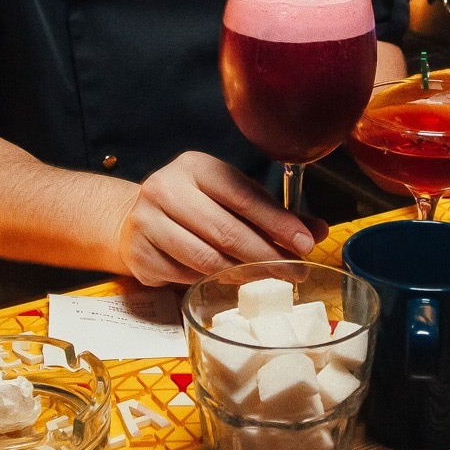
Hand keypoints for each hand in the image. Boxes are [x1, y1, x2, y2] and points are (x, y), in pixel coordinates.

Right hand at [114, 152, 328, 286]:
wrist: (134, 219)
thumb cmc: (194, 207)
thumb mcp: (229, 198)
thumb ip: (270, 213)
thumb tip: (315, 231)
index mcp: (195, 166)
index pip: (243, 196)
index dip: (277, 222)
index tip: (305, 243)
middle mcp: (166, 188)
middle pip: (226, 231)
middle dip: (266, 256)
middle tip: (294, 273)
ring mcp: (147, 222)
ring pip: (206, 259)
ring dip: (242, 275)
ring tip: (267, 281)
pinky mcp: (139, 255)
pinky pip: (185, 277)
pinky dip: (210, 283)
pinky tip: (226, 283)